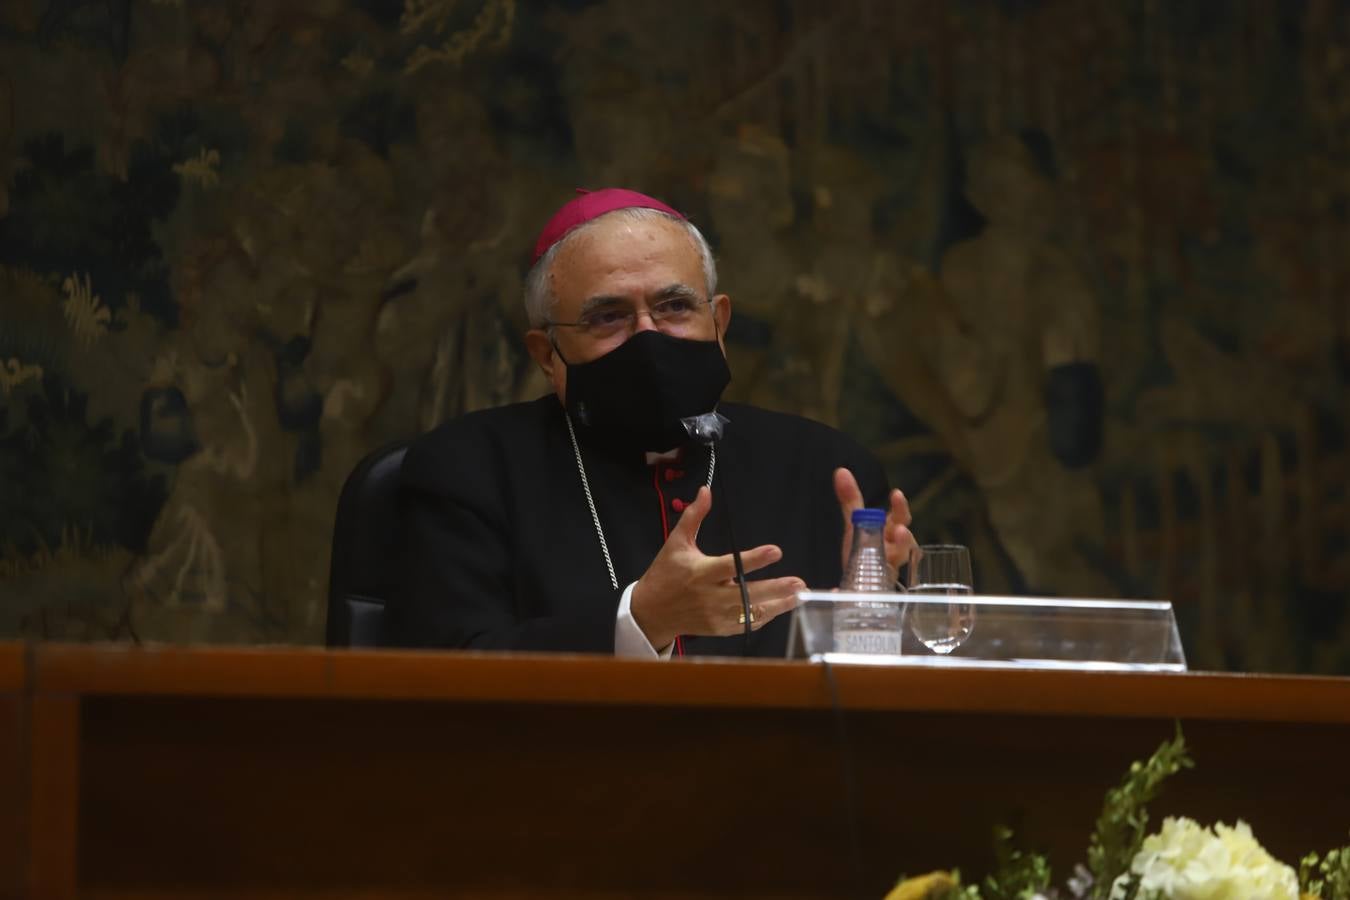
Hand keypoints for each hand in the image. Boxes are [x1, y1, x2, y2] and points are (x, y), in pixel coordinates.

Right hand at [630, 486, 804, 649]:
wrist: (651, 612)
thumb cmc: (666, 573)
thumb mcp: (676, 543)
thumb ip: (694, 517)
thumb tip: (706, 490)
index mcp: (700, 572)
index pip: (730, 565)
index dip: (753, 559)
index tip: (775, 551)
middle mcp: (710, 596)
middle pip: (747, 593)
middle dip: (775, 588)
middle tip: (798, 582)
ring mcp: (716, 616)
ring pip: (751, 613)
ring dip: (778, 605)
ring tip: (800, 596)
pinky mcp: (720, 629)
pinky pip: (747, 625)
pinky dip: (765, 617)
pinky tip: (782, 607)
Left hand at [833, 468, 915, 584]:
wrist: (860, 585)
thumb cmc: (865, 550)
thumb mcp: (855, 525)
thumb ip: (851, 500)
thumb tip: (841, 471)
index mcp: (889, 534)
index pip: (900, 518)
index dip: (900, 507)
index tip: (896, 494)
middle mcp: (894, 552)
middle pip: (906, 542)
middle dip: (904, 536)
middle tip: (899, 530)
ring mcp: (890, 572)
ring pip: (898, 566)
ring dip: (897, 558)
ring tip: (891, 554)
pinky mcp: (882, 591)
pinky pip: (879, 591)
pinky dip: (864, 592)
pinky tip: (848, 589)